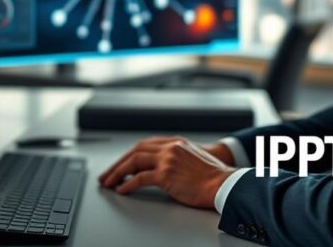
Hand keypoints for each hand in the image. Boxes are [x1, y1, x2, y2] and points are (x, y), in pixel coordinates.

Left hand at [98, 136, 235, 208]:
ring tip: (109, 182)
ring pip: (134, 161)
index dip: (129, 155)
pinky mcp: (166, 174)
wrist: (225, 184)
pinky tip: (122, 190)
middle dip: (118, 163)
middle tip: (107, 174)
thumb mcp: (194, 159)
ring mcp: (167, 159)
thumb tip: (161, 170)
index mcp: (176, 142)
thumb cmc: (214, 177)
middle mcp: (170, 147)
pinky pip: (140, 178)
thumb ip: (177, 158)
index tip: (121, 164)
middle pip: (135, 150)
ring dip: (118, 172)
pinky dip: (128, 184)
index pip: (145, 145)